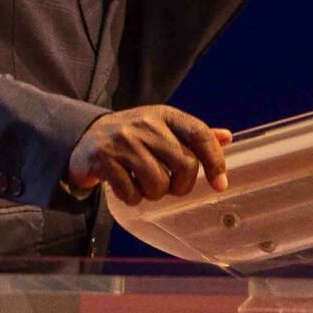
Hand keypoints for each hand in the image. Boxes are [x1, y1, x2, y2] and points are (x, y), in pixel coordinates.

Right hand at [66, 106, 232, 205]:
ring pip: (158, 183)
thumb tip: (227, 137)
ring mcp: (123, 141)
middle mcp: (145, 124)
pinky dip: (132, 198)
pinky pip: (131, 193)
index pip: (199, 134)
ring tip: (144, 185)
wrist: (86, 137)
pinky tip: (126, 187)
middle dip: (181, 185)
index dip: (215, 161)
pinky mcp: (104, 159)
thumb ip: (192, 135)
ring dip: (154, 194)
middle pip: (184, 164)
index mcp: (164, 115)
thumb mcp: (162, 128)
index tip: (220, 184)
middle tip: (170, 187)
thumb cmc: (133, 137)